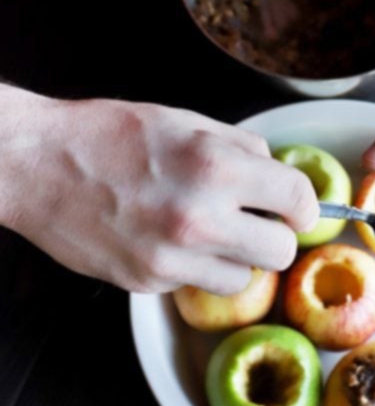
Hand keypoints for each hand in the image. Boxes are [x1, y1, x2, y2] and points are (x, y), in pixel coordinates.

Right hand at [0, 88, 318, 292]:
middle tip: (257, 221)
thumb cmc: (109, 134)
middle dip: (276, 235)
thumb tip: (275, 170)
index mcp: (216, 165)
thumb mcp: (184, 121)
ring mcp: (172, 257)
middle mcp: (200, 217)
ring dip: (238, 258)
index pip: (298, 199)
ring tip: (212, 232)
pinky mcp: (147, 283)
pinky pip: (197, 284)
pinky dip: (197, 267)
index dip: (304, 203)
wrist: (38, 166)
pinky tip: (173, 239)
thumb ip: (239, 147)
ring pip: (245, 279)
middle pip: (282, 251)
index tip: (296, 206)